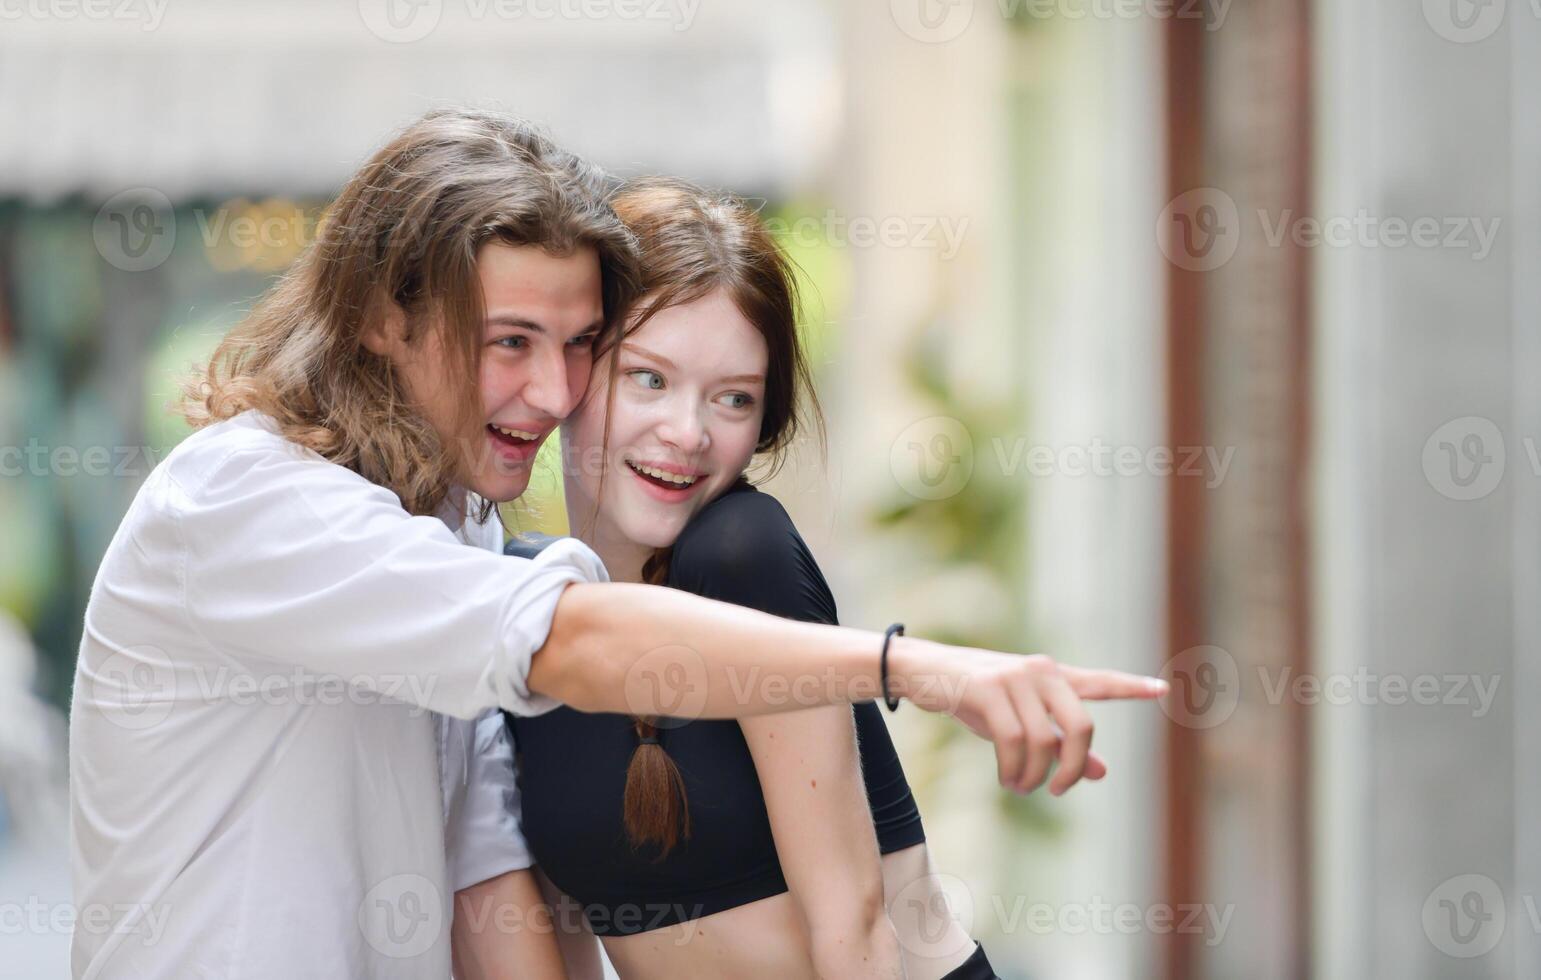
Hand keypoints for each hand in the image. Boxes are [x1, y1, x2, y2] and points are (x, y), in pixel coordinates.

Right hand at [888, 638, 1166, 794]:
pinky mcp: (988, 688)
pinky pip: (1013, 740)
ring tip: (1019, 786)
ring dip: (1032, 775)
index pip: (1099, 682)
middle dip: (1072, 768)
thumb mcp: (1020, 720)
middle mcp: (1040, 671)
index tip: (1162, 689)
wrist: (922, 672)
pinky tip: (1006, 779)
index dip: (1130, 688)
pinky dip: (1012, 769)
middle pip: (1081, 726)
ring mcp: (1015, 678)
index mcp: (1052, 676)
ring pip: (1044, 741)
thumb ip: (1059, 742)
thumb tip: (1100, 772)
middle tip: (1056, 790)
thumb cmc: (975, 699)